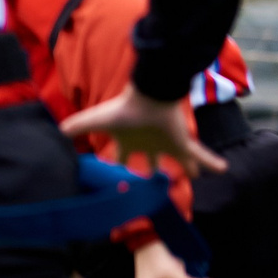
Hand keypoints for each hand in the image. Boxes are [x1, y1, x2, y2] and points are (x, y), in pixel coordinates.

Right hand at [59, 88, 226, 179]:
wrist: (147, 97)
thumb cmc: (123, 110)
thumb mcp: (95, 121)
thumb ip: (76, 127)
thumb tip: (55, 133)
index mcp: (129, 140)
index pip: (121, 157)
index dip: (117, 165)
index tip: (117, 176)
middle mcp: (149, 143)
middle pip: (151, 160)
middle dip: (152, 169)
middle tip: (154, 180)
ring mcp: (167, 143)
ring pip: (179, 158)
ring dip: (188, 167)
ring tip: (194, 176)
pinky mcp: (182, 142)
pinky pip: (199, 155)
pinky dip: (210, 162)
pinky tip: (223, 170)